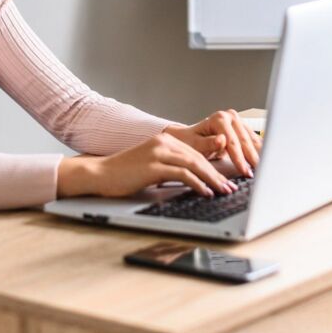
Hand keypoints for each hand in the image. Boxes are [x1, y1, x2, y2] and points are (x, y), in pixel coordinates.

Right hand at [56, 133, 237, 198]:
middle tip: (230, 187)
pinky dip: (197, 184)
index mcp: (165, 139)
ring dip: (212, 180)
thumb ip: (171, 167)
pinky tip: (205, 192)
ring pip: (194, 164)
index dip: (214, 167)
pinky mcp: (153, 166)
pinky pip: (182, 174)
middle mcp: (164, 142)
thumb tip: (194, 179)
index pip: (196, 153)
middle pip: (199, 158)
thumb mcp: (152, 165)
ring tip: (223, 191)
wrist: (100, 174)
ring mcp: (158, 152)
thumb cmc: (124, 174)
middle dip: (217, 174)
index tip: (225, 180)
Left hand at [163, 109, 261, 177]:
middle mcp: (230, 116)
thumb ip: (208, 143)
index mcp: (219, 118)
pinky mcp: (242, 126)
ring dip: (256, 154)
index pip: (232, 141)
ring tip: (262, 169)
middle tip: (256, 173)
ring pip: (251, 139)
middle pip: (244, 140)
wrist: (190, 136)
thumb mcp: (195, 145)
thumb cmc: (190, 141)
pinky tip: (261, 160)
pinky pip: (253, 139)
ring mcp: (237, 120)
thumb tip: (222, 140)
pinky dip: (257, 150)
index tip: (244, 171)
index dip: (239, 158)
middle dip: (251, 158)